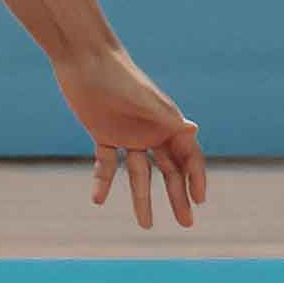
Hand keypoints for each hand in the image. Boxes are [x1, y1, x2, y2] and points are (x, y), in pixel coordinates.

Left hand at [54, 40, 206, 227]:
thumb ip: (164, 118)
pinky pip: (106, 164)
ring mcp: (128, 134)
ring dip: (142, 198)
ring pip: (140, 173)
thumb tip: (194, 130)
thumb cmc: (118, 75)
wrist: (84, 57)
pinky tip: (97, 199)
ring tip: (146, 224)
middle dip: (178, 197)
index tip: (199, 200)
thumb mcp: (142, 99)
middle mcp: (151, 131)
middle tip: (186, 223)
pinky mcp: (103, 134)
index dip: (196, 178)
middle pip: (169, 171)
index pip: (188, 156)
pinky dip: (103, 181)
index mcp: (166, 122)